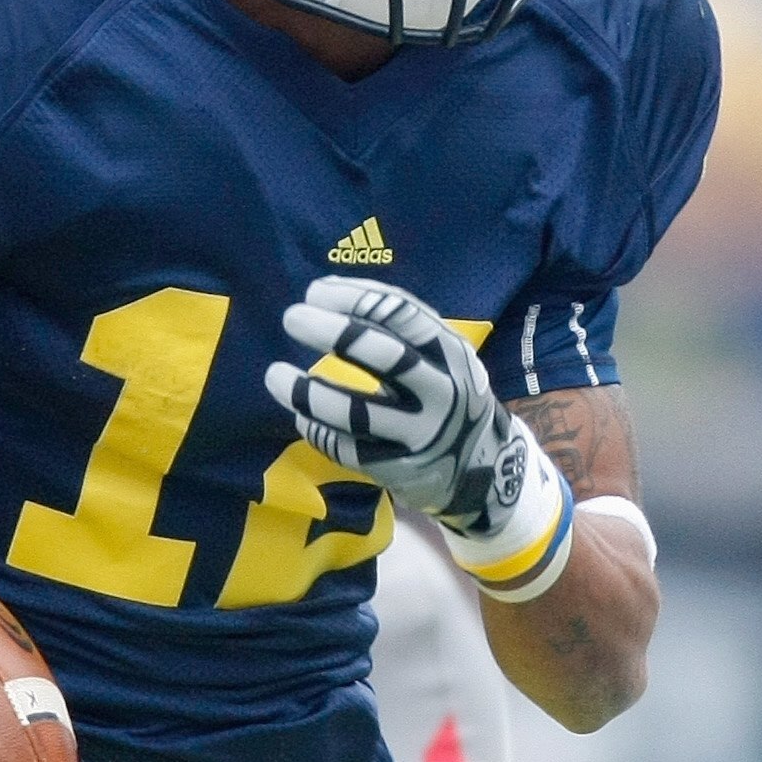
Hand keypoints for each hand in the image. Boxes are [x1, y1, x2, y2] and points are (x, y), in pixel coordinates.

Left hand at [265, 276, 572, 594]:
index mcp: (452, 353)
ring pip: (356, 412)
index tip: (314, 291)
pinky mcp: (398, 470)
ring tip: (274, 375)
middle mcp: (441, 392)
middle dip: (332, 332)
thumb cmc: (449, 395)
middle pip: (384, 356)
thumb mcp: (443, 356)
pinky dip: (316, 429)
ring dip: (307, 392)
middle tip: (292, 317)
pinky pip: (346, 448)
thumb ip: (400, 328)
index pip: (402, 313)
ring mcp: (419, 435)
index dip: (354, 298)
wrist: (487, 468)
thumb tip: (327, 293)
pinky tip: (300, 414)